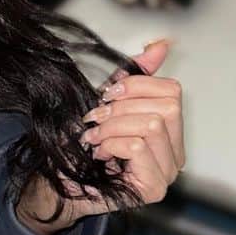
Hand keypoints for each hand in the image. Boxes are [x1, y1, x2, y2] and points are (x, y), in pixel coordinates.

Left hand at [17, 38, 184, 233]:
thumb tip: (160, 46)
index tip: (107, 95)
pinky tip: (99, 154)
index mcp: (170, 131)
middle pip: (168, 106)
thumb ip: (135, 76)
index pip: (173, 91)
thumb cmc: (84, 145)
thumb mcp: (109, 102)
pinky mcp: (154, 188)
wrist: (60, 183)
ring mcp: (168, 173)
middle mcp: (175, 153)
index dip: (137, 85)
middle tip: (96, 118)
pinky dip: (112, 143)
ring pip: (152, 125)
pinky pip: (138, 146)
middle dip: (124, 106)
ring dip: (113, 126)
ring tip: (94, 137)